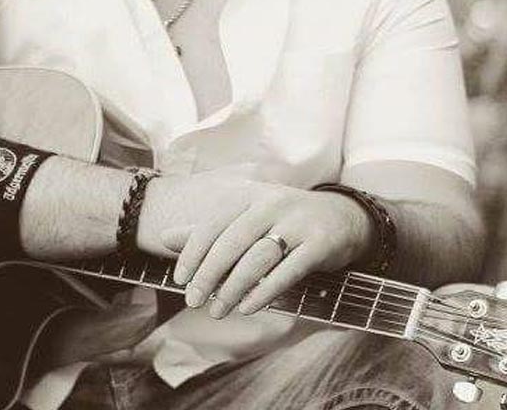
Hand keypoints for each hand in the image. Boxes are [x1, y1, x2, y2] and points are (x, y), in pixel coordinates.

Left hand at [151, 179, 373, 318]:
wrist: (342, 217)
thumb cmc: (283, 221)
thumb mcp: (246, 218)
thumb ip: (208, 230)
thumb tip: (164, 238)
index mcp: (249, 194)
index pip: (213, 223)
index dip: (193, 252)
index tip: (180, 279)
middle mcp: (272, 203)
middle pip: (232, 242)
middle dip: (209, 275)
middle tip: (193, 301)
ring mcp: (297, 222)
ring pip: (257, 259)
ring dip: (233, 289)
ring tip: (217, 311)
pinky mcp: (319, 243)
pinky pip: (287, 271)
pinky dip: (265, 292)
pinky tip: (247, 307)